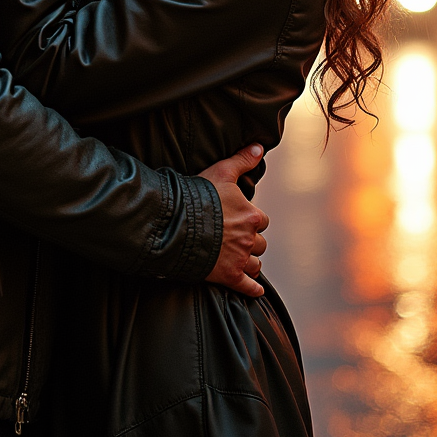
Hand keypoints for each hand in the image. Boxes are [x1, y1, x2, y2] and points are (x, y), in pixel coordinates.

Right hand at [199, 145, 268, 297]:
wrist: (176, 224)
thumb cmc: (198, 196)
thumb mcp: (220, 171)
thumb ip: (242, 160)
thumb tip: (259, 147)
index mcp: (251, 215)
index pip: (260, 220)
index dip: (250, 220)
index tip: (238, 220)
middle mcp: (249, 238)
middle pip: (259, 243)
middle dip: (250, 241)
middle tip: (236, 239)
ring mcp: (239, 259)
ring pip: (255, 264)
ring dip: (250, 262)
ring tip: (241, 260)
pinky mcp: (228, 276)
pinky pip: (248, 287)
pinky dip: (252, 289)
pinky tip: (254, 290)